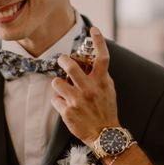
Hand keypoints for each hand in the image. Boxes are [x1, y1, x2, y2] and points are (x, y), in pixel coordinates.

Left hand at [51, 27, 118, 145]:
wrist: (105, 135)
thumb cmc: (106, 109)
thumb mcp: (108, 90)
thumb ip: (100, 76)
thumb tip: (88, 61)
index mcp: (102, 82)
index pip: (102, 57)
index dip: (98, 41)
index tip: (93, 29)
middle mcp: (90, 89)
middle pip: (71, 66)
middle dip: (63, 60)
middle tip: (62, 59)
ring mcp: (77, 101)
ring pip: (57, 82)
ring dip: (58, 84)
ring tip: (63, 89)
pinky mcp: (68, 112)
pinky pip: (55, 100)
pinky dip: (59, 102)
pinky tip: (66, 107)